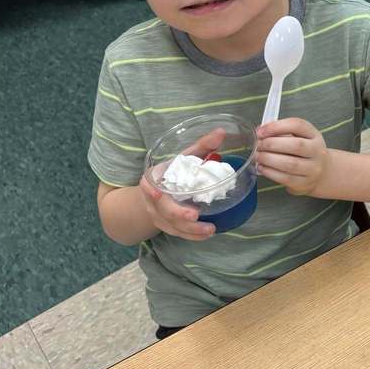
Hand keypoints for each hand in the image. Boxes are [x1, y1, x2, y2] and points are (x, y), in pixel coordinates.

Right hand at [139, 127, 225, 241]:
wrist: (155, 194)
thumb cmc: (174, 172)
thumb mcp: (184, 158)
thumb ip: (201, 146)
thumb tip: (221, 132)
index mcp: (155, 179)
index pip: (147, 184)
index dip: (150, 189)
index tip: (155, 192)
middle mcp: (154, 200)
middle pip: (162, 209)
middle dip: (177, 213)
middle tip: (194, 216)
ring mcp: (159, 216)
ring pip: (172, 225)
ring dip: (190, 230)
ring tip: (210, 229)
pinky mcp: (168, 226)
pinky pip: (179, 234)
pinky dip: (192, 236)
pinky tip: (206, 235)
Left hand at [256, 118, 329, 195]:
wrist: (320, 173)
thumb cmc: (303, 152)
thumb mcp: (299, 137)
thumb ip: (281, 133)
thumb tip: (261, 132)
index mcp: (314, 135)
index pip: (298, 125)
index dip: (277, 127)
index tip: (260, 131)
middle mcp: (317, 151)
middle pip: (296, 145)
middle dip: (272, 144)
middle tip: (258, 145)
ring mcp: (313, 168)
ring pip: (291, 164)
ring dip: (269, 159)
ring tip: (258, 156)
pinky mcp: (304, 183)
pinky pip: (286, 178)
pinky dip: (270, 172)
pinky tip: (262, 167)